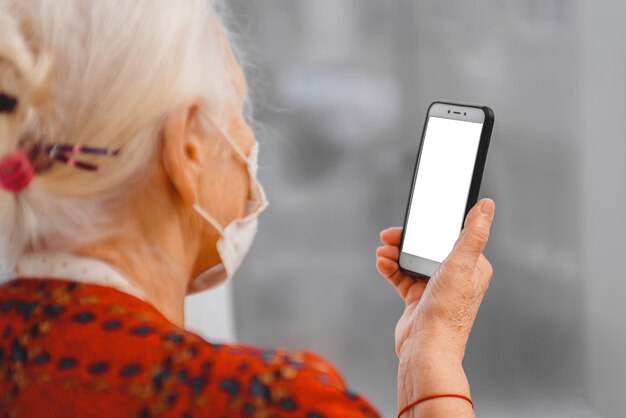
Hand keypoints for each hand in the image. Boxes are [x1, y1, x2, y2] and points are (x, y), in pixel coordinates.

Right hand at [376, 199, 494, 360]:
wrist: (426, 348)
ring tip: (383, 253)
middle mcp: (455, 276)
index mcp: (471, 266)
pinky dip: (390, 269)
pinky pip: (401, 276)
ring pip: (411, 260)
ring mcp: (435, 287)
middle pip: (426, 247)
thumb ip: (473, 233)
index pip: (449, 235)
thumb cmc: (447, 311)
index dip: (429, 225)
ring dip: (395, 254)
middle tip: (388, 236)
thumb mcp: (461, 265)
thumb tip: (487, 205)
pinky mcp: (417, 298)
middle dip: (406, 240)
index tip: (413, 219)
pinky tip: (382, 264)